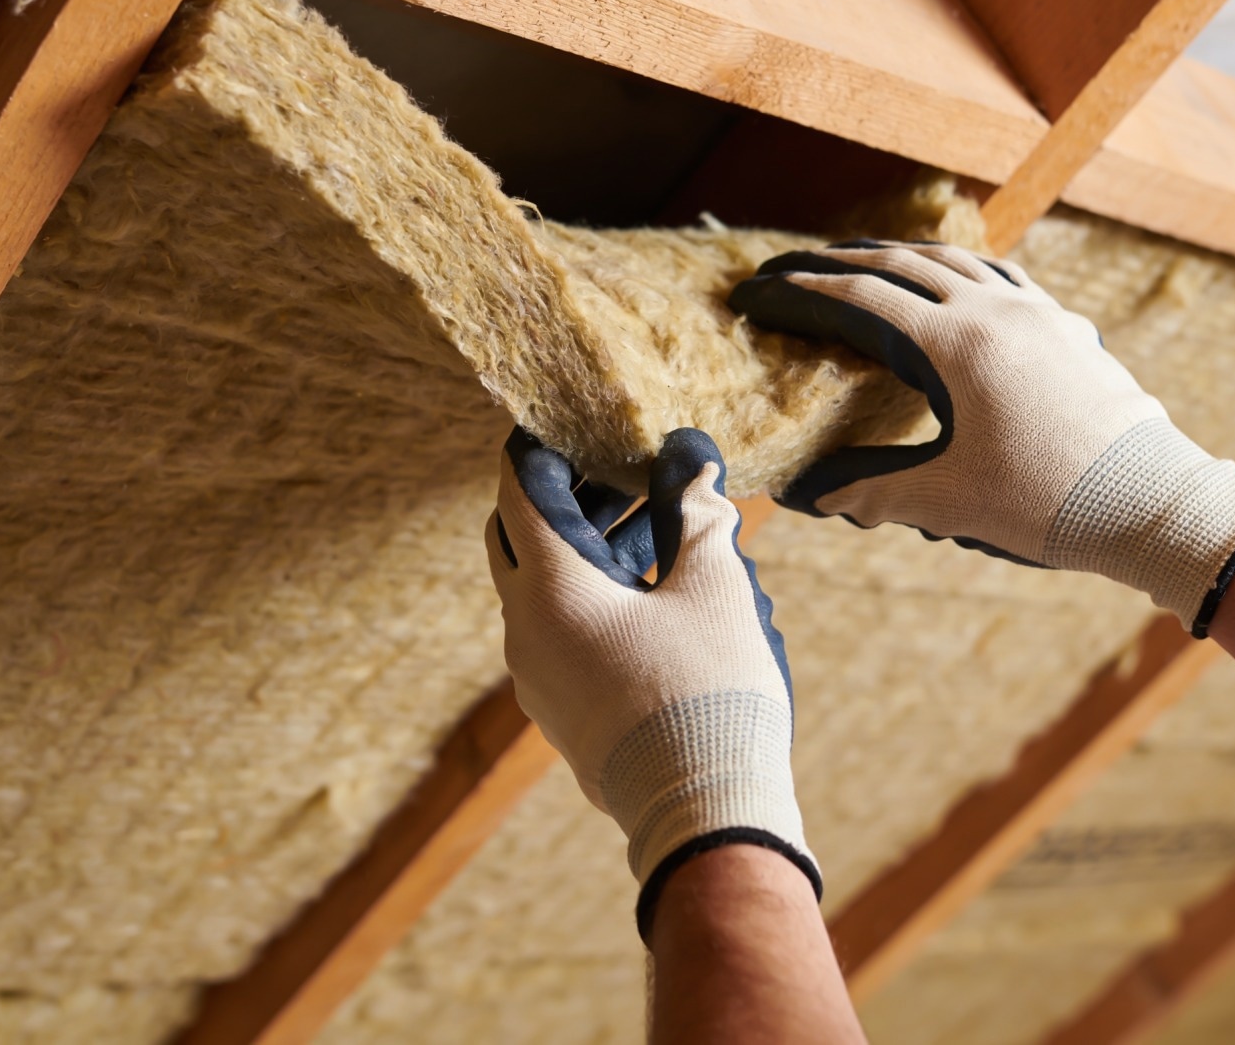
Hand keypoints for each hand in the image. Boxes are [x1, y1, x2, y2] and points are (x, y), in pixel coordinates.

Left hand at [486, 426, 819, 939]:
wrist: (705, 817)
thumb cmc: (709, 694)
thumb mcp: (713, 586)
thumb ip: (697, 512)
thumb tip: (690, 457)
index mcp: (549, 591)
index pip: (521, 491)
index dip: (541, 445)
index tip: (566, 416)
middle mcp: (526, 632)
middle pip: (521, 539)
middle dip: (566, 495)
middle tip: (618, 465)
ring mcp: (539, 678)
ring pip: (546, 589)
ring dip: (590, 547)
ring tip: (658, 521)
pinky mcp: (564, 712)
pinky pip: (563, 633)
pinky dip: (595, 595)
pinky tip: (657, 588)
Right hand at [729, 240, 1234, 634]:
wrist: (1153, 504)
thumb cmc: (1046, 504)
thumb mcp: (946, 503)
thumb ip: (872, 492)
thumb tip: (809, 498)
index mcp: (958, 345)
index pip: (864, 298)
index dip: (807, 289)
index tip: (765, 285)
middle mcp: (997, 312)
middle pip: (906, 263)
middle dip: (844, 260)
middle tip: (798, 264)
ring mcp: (1039, 314)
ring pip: (958, 260)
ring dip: (903, 255)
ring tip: (866, 259)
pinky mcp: (1069, 328)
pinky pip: (1004, 277)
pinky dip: (961, 270)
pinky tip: (956, 283)